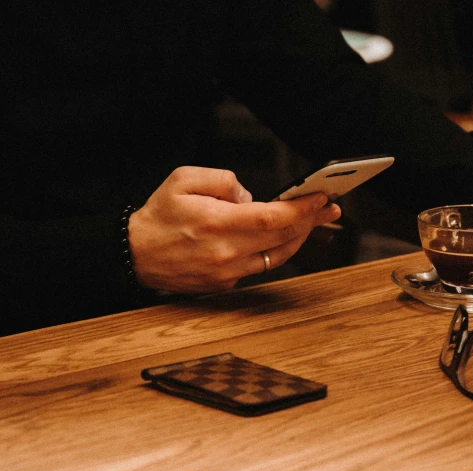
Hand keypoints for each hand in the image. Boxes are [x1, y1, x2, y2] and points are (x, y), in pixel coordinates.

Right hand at [127, 166, 340, 292]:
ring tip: (313, 219)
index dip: (302, 208)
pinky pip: (260, 265)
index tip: (321, 198)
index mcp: (217, 223)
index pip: (272, 217)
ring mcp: (228, 272)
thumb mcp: (184, 179)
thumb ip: (224, 181)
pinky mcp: (226, 283)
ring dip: (300, 237)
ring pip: (278, 255)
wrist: (135, 254)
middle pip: (283, 237)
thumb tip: (251, 197)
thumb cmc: (159, 215)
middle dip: (311, 220)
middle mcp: (227, 252)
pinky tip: (285, 235)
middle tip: (330, 207)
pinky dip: (276, 249)